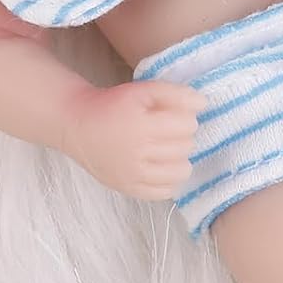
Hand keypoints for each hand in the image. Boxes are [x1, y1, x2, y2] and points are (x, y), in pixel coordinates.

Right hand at [65, 80, 202, 199]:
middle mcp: (138, 154)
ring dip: (179, 157)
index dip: (186, 117)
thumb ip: (174, 93)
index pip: (187, 126)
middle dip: (182, 135)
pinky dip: (170, 180)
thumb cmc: (113, 105)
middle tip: (167, 130)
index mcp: (142, 126)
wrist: (79, 126)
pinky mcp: (128, 190)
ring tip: (167, 148)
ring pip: (180, 171)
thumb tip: (203, 104)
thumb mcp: (142, 90)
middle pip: (185, 147)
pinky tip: (162, 167)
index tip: (174, 114)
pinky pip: (165, 192)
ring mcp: (133, 176)